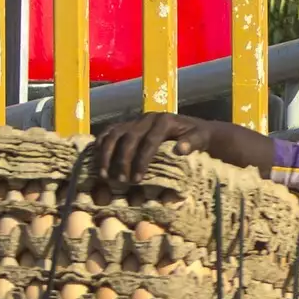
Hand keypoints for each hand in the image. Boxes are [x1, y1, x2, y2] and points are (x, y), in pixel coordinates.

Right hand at [94, 113, 219, 183]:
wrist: (194, 127)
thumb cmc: (198, 136)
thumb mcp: (201, 139)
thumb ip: (192, 143)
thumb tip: (180, 150)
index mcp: (164, 120)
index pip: (149, 141)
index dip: (142, 160)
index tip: (137, 179)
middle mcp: (147, 117)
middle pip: (128, 137)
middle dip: (122, 160)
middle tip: (120, 181)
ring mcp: (135, 120)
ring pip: (114, 134)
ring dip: (107, 155)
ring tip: (105, 176)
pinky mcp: (128, 124)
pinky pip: (109, 132)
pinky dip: (101, 145)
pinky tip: (97, 161)